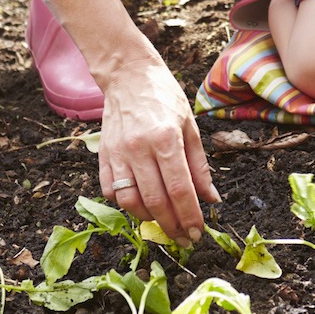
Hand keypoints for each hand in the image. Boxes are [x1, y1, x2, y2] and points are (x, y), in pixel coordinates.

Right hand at [98, 53, 218, 246]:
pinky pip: (110, 191)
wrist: (129, 74)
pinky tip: (141, 205)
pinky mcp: (103, 155)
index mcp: (166, 138)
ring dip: (148, 219)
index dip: (190, 216)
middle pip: (155, 201)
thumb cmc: (164, 96)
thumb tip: (211, 199)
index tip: (198, 233)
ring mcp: (117, 152)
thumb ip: (199, 165)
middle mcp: (139, 147)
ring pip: (130, 201)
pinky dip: (125, 205)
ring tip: (164, 223)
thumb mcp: (190, 125)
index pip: (180, 189)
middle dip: (172, 226)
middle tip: (184, 239)